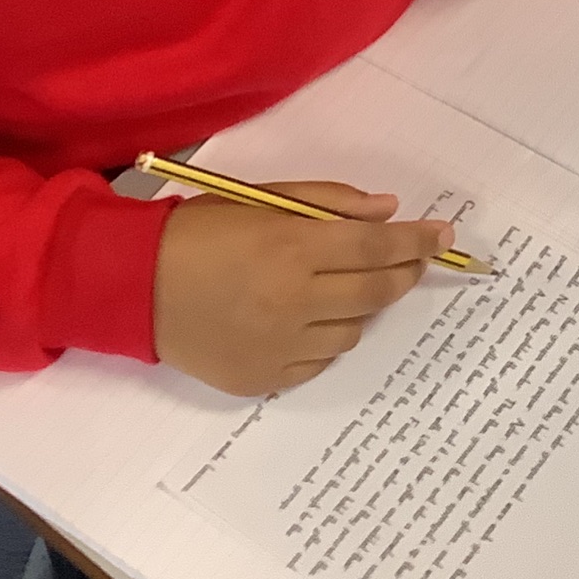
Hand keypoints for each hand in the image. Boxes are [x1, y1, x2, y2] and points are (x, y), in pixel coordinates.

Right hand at [152, 182, 450, 396]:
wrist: (135, 287)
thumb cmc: (200, 231)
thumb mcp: (262, 199)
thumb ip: (329, 203)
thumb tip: (388, 211)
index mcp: (290, 249)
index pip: (376, 246)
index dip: (417, 240)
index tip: (444, 235)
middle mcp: (291, 302)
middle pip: (375, 291)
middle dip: (403, 272)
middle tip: (411, 259)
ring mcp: (278, 348)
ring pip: (352, 331)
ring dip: (357, 306)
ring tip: (335, 286)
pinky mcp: (263, 379)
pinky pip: (318, 361)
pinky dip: (322, 338)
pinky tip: (301, 318)